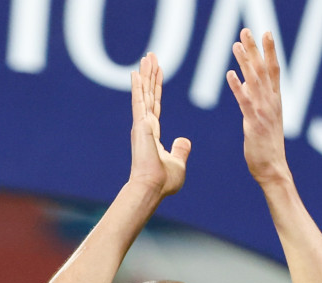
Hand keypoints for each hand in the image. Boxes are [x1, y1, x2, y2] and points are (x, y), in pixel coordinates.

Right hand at [129, 53, 190, 198]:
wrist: (153, 187)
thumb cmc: (164, 180)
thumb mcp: (177, 162)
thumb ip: (180, 149)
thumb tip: (184, 140)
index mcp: (152, 134)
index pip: (155, 105)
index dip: (156, 88)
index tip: (157, 72)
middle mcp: (145, 126)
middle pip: (149, 94)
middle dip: (150, 75)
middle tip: (150, 56)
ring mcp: (141, 124)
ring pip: (144, 93)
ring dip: (146, 74)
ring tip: (147, 57)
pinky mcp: (140, 125)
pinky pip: (140, 101)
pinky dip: (138, 86)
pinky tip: (136, 72)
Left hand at [227, 30, 291, 187]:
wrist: (273, 169)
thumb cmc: (267, 147)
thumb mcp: (264, 120)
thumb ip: (256, 100)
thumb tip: (246, 82)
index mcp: (275, 101)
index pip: (273, 70)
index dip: (270, 51)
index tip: (266, 33)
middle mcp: (272, 103)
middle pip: (264, 70)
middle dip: (255, 49)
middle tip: (247, 31)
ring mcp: (264, 112)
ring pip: (255, 82)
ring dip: (245, 62)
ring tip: (237, 45)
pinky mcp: (254, 123)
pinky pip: (244, 102)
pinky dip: (238, 87)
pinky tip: (230, 74)